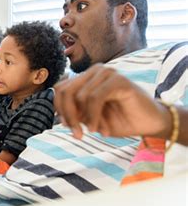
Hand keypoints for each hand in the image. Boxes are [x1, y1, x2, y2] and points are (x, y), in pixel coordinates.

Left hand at [54, 64, 171, 139]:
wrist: (149, 123)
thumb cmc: (119, 120)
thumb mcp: (90, 118)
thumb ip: (74, 112)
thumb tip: (57, 114)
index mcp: (85, 77)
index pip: (59, 89)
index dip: (59, 109)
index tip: (68, 127)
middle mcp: (94, 71)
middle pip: (65, 91)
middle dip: (68, 115)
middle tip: (77, 134)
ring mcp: (107, 72)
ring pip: (79, 96)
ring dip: (84, 119)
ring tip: (94, 131)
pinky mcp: (119, 79)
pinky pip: (95, 97)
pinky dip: (93, 116)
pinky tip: (98, 129)